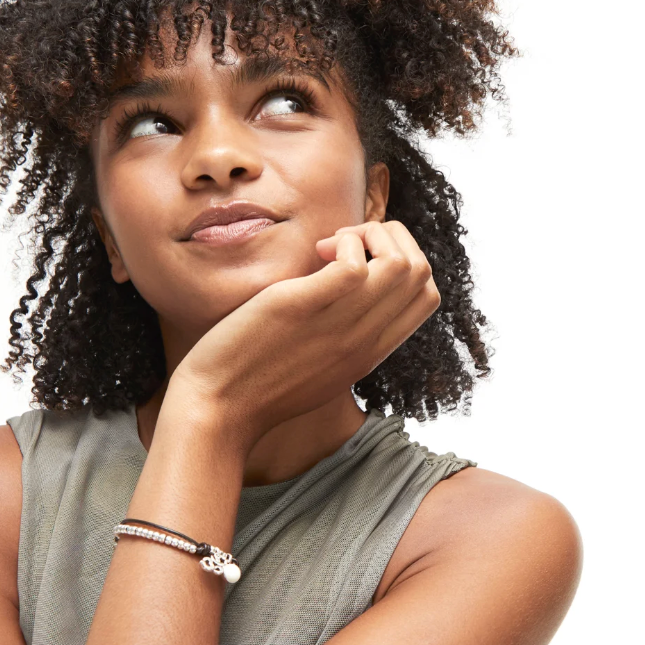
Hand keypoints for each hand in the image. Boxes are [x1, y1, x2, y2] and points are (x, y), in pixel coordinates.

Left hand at [170, 220, 441, 451]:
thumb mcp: (314, 361)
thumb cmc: (253, 383)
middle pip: (423, 271)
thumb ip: (339, 333)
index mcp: (369, 352)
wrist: (216, 411)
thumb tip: (341, 286)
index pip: (428, 296)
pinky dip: (343, 242)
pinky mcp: (305, 308)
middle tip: (342, 246)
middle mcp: (365, 340)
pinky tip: (313, 252)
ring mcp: (340, 326)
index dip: (403, 261)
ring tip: (327, 247)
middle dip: (391, 237)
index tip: (358, 261)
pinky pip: (354, 263)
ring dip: (370, 234)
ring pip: (404, 263)